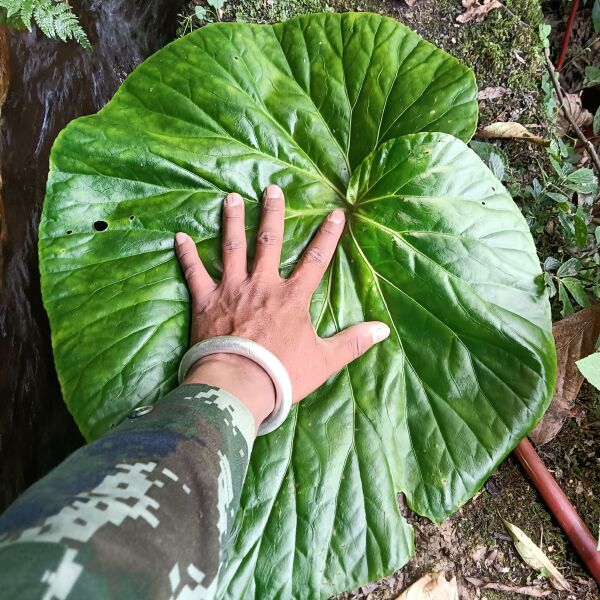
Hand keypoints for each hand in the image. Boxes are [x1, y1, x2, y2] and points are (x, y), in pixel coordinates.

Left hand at [174, 185, 389, 431]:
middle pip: (269, 242)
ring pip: (232, 248)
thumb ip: (353, 342)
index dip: (327, 236)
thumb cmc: (282, 374)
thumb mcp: (324, 360)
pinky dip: (186, 255)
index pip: (315, 260)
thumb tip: (384, 330)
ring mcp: (232, 289)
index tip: (336, 213)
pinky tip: (179, 237)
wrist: (238, 386)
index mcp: (292, 297)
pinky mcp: (206, 301)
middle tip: (271, 189)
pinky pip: (194, 273)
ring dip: (232, 221)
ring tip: (231, 197)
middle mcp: (262, 285)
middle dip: (272, 213)